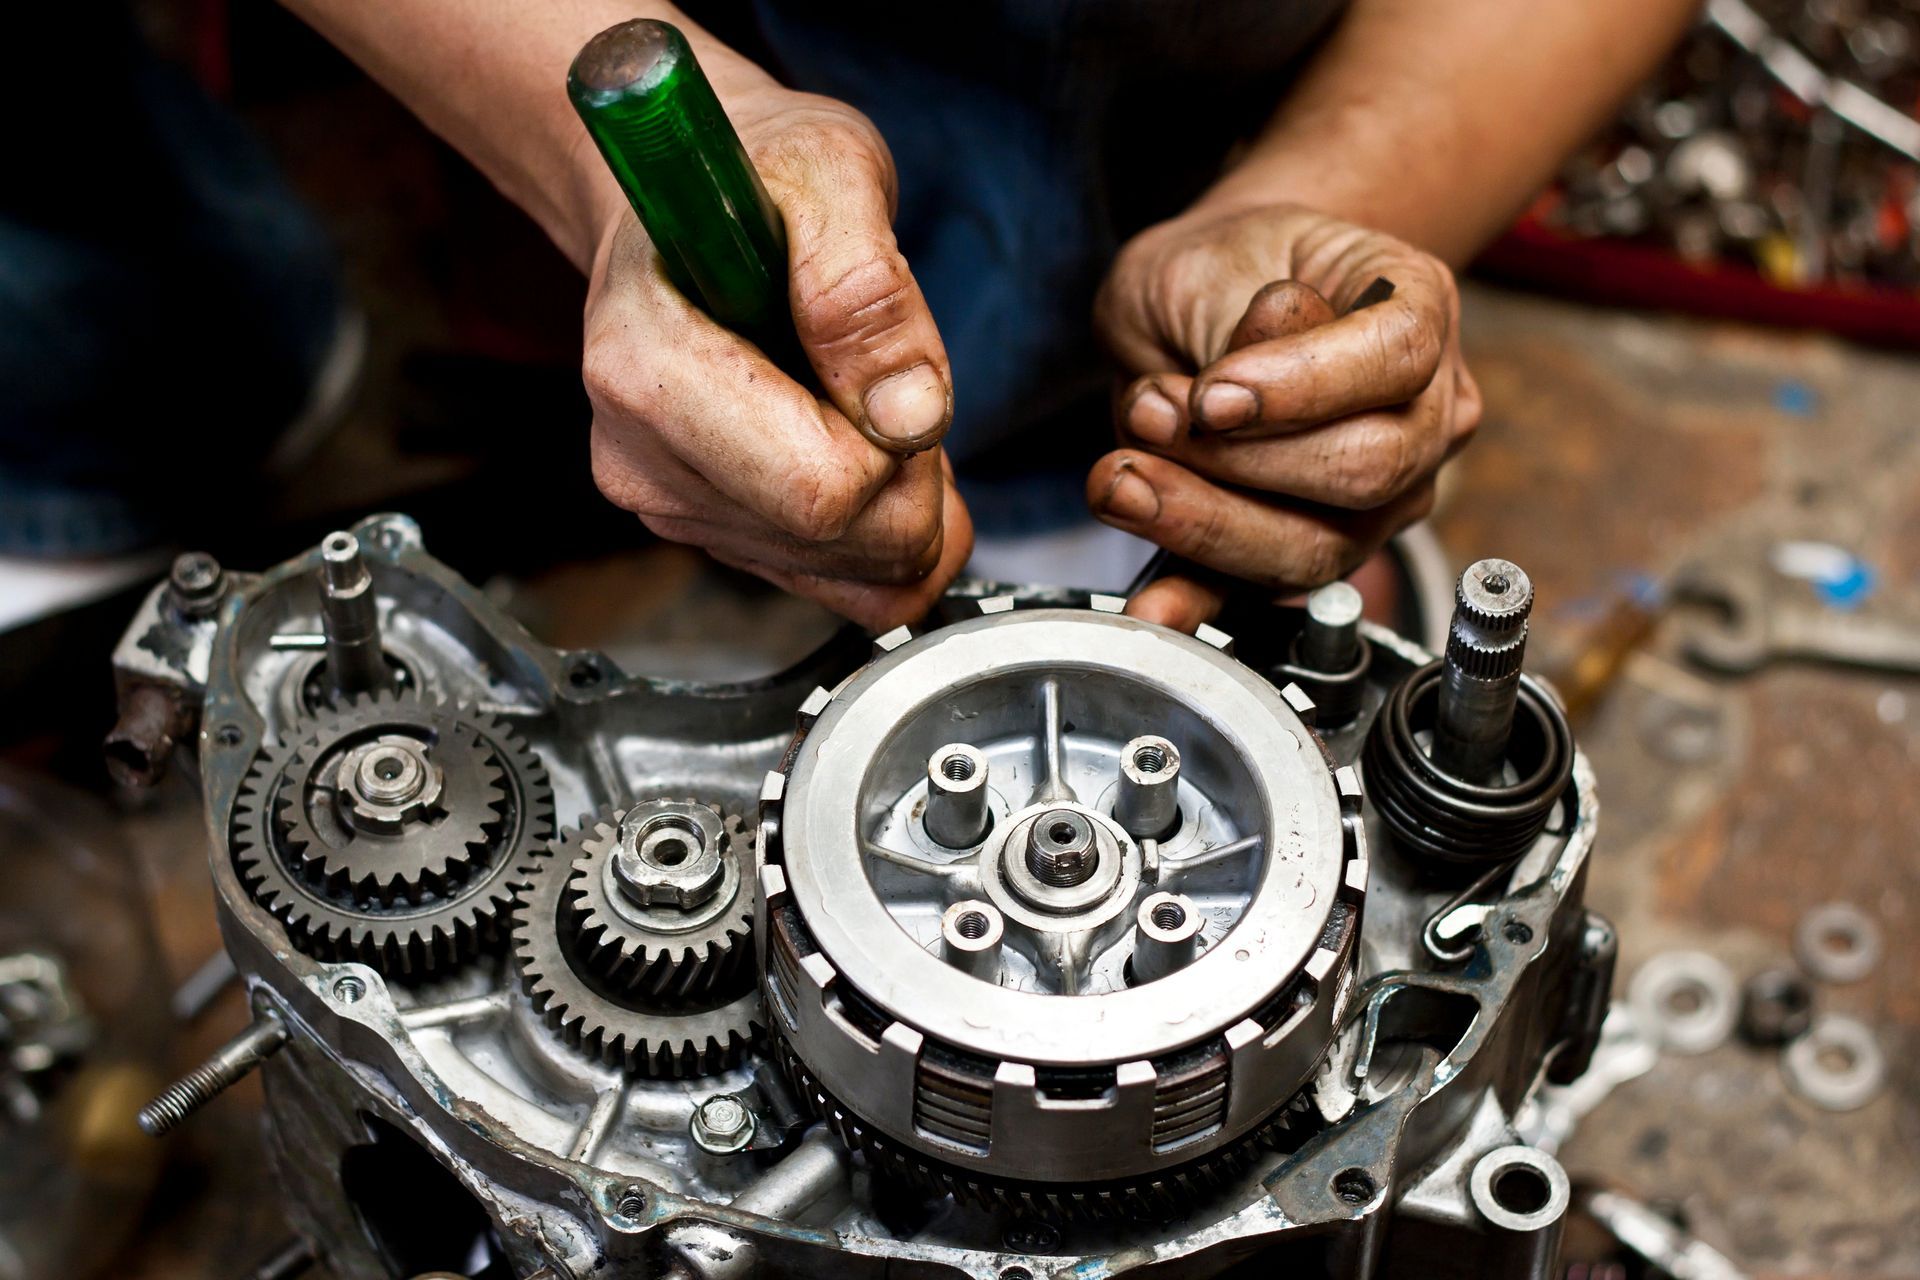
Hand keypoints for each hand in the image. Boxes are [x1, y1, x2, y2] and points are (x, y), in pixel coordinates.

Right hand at [581, 88, 970, 629]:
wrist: (689, 204)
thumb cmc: (754, 178)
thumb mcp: (829, 174)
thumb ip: (867, 287)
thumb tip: (906, 415)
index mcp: (646, 370)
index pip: (818, 490)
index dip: (895, 447)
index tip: (893, 371)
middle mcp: (639, 456)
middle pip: (834, 541)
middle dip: (909, 482)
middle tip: (895, 386)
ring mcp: (667, 503)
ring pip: (845, 575)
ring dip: (899, 505)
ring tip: (868, 404)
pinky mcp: (705, 531)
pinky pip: (836, 586)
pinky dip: (882, 537)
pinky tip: (871, 461)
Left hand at [1089, 203, 1480, 630]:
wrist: (1210, 300)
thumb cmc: (1225, 268)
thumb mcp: (1209, 259)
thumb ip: (1229, 318)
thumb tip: (1232, 395)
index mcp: (1419, 309)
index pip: (1395, 360)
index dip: (1301, 386)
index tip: (1212, 393)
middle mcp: (1424, 413)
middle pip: (1366, 468)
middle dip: (1240, 459)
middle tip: (1148, 417)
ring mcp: (1382, 497)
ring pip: (1316, 547)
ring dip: (1204, 522)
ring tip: (1121, 478)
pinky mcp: (1312, 549)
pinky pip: (1261, 592)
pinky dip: (1200, 600)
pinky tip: (1156, 605)